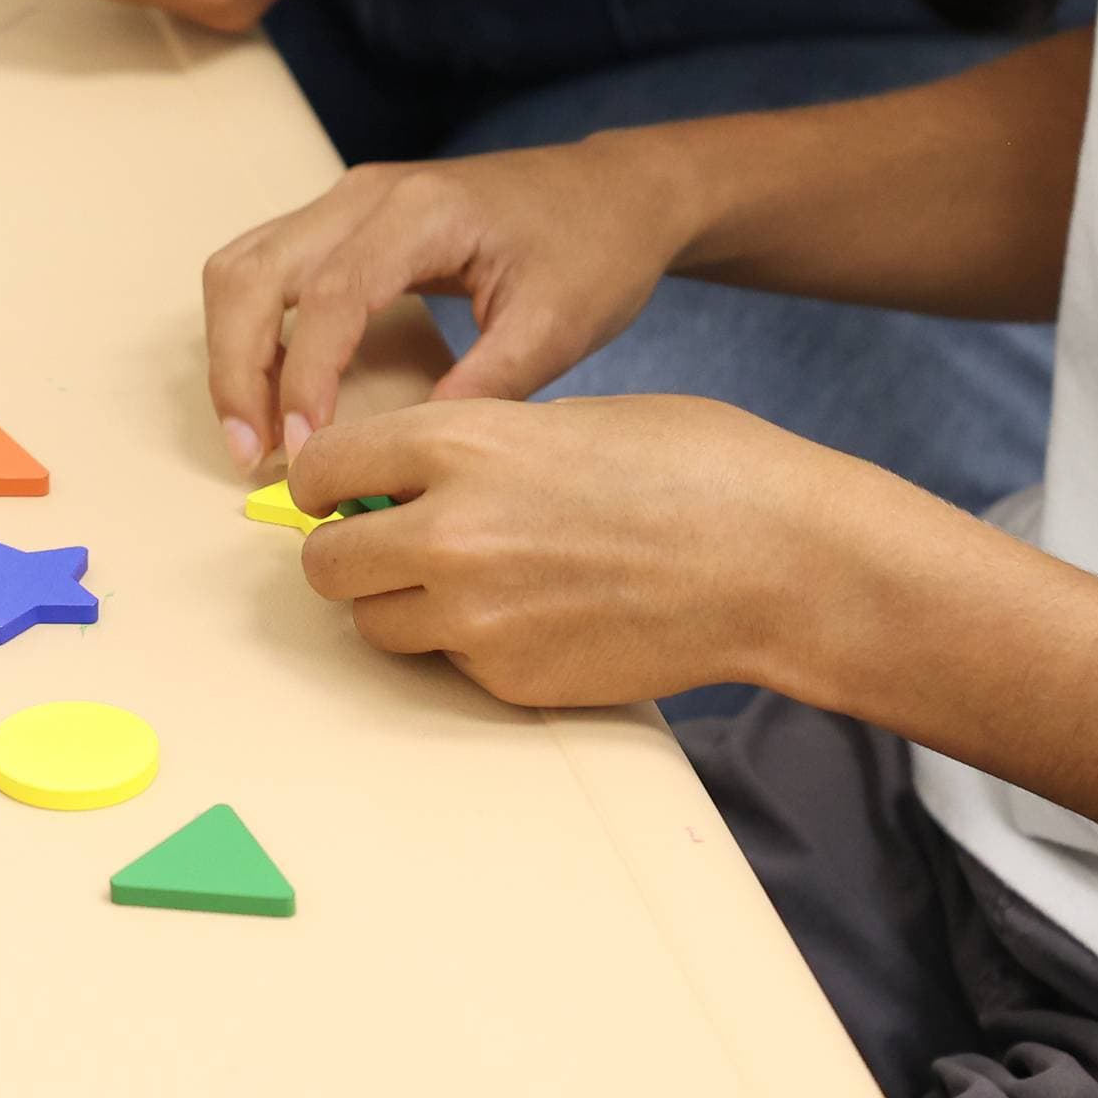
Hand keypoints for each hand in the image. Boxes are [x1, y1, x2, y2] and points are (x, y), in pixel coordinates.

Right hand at [198, 139, 699, 470]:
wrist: (617, 188)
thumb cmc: (595, 247)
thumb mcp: (556, 326)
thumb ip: (483, 386)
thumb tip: (404, 453)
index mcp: (421, 212)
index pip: (329, 295)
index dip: (306, 378)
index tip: (304, 452)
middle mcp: (366, 193)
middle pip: (254, 272)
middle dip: (238, 368)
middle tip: (253, 455)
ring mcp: (349, 200)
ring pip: (244, 264)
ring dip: (233, 349)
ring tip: (254, 434)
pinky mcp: (347, 219)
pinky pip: (267, 265)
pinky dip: (251, 328)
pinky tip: (274, 393)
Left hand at [288, 396, 877, 707]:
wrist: (775, 559)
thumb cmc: (693, 466)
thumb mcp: (565, 417)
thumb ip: (474, 446)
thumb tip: (410, 477)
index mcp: (459, 444)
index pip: (323, 470)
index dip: (326, 482)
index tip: (341, 491)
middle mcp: (448, 532)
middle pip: (325, 565)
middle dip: (347, 554)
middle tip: (388, 546)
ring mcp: (477, 617)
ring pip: (374, 626)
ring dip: (401, 606)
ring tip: (471, 582)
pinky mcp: (511, 680)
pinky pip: (448, 665)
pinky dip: (470, 646)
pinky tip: (536, 614)